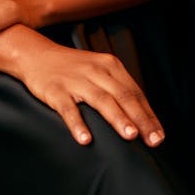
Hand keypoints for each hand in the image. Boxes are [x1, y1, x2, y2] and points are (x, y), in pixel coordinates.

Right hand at [13, 37, 164, 147]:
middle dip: (140, 119)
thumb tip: (139, 117)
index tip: (159, 135)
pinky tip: (85, 139)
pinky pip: (68, 109)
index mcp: (109, 65)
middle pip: (123, 96)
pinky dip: (78, 124)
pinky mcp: (56, 90)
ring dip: (117, 118)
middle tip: (153, 140)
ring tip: (130, 136)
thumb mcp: (98, 70)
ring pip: (101, 100)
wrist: (36, 55)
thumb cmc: (72, 68)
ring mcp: (76, 80)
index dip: (149, 114)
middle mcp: (96, 71)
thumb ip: (116, 88)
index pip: (135, 92)